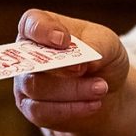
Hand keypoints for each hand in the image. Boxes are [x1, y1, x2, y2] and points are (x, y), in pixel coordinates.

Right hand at [13, 8, 129, 133]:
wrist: (108, 89)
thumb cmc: (102, 57)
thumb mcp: (108, 44)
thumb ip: (96, 46)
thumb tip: (83, 61)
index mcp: (43, 29)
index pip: (31, 23)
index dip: (42, 31)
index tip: (64, 41)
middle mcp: (28, 55)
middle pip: (32, 61)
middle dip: (60, 67)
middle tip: (85, 69)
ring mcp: (27, 84)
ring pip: (36, 88)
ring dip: (71, 90)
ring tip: (101, 88)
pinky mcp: (34, 110)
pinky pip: (42, 112)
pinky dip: (70, 109)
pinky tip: (93, 105)